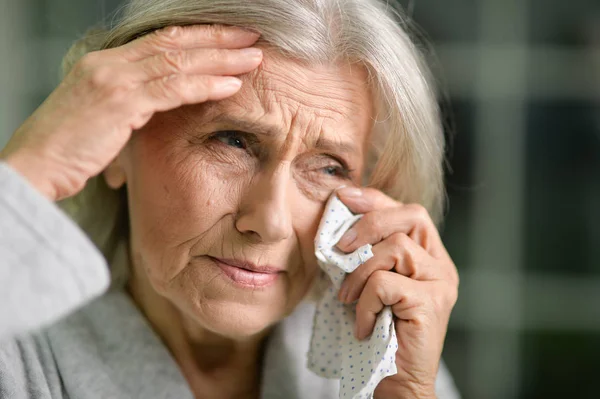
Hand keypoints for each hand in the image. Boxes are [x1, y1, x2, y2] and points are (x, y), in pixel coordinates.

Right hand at [0, 25, 261, 200]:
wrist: (33, 166)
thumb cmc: (66, 149)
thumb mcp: (100, 116)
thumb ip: (130, 104)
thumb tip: (159, 105)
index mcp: (105, 63)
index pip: (161, 41)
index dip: (198, 36)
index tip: (229, 36)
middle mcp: (110, 63)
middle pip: (175, 43)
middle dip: (217, 38)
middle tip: (252, 35)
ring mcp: (114, 80)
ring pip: (179, 62)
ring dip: (221, 59)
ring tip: (253, 58)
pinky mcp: (120, 102)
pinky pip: (173, 90)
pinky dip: (205, 86)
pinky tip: (232, 86)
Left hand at [335, 187, 458, 398]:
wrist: (395, 379)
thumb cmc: (378, 330)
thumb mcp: (368, 283)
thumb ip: (364, 255)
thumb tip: (335, 226)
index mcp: (427, 255)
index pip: (406, 211)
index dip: (375, 199)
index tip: (342, 196)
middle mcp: (440, 264)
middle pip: (410, 216)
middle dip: (368, 224)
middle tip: (339, 248)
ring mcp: (440, 282)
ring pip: (396, 248)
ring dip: (359, 272)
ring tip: (347, 299)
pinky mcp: (432, 302)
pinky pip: (385, 284)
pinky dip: (364, 303)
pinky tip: (362, 324)